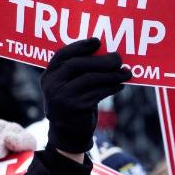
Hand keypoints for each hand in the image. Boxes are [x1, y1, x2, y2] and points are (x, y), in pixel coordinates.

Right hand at [40, 39, 129, 155]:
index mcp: (49, 76)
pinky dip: (112, 87)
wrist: (68, 133)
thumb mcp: (69, 85)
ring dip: (112, 74)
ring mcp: (63, 97)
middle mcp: (52, 85)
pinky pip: (98, 93)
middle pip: (78, 65)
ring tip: (126, 73)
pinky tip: (119, 85)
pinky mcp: (76, 108)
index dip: (80, 46)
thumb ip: (79, 70)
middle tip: (118, 58)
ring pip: (91, 79)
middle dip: (101, 60)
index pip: (62, 55)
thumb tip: (107, 52)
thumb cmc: (73, 102)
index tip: (97, 41)